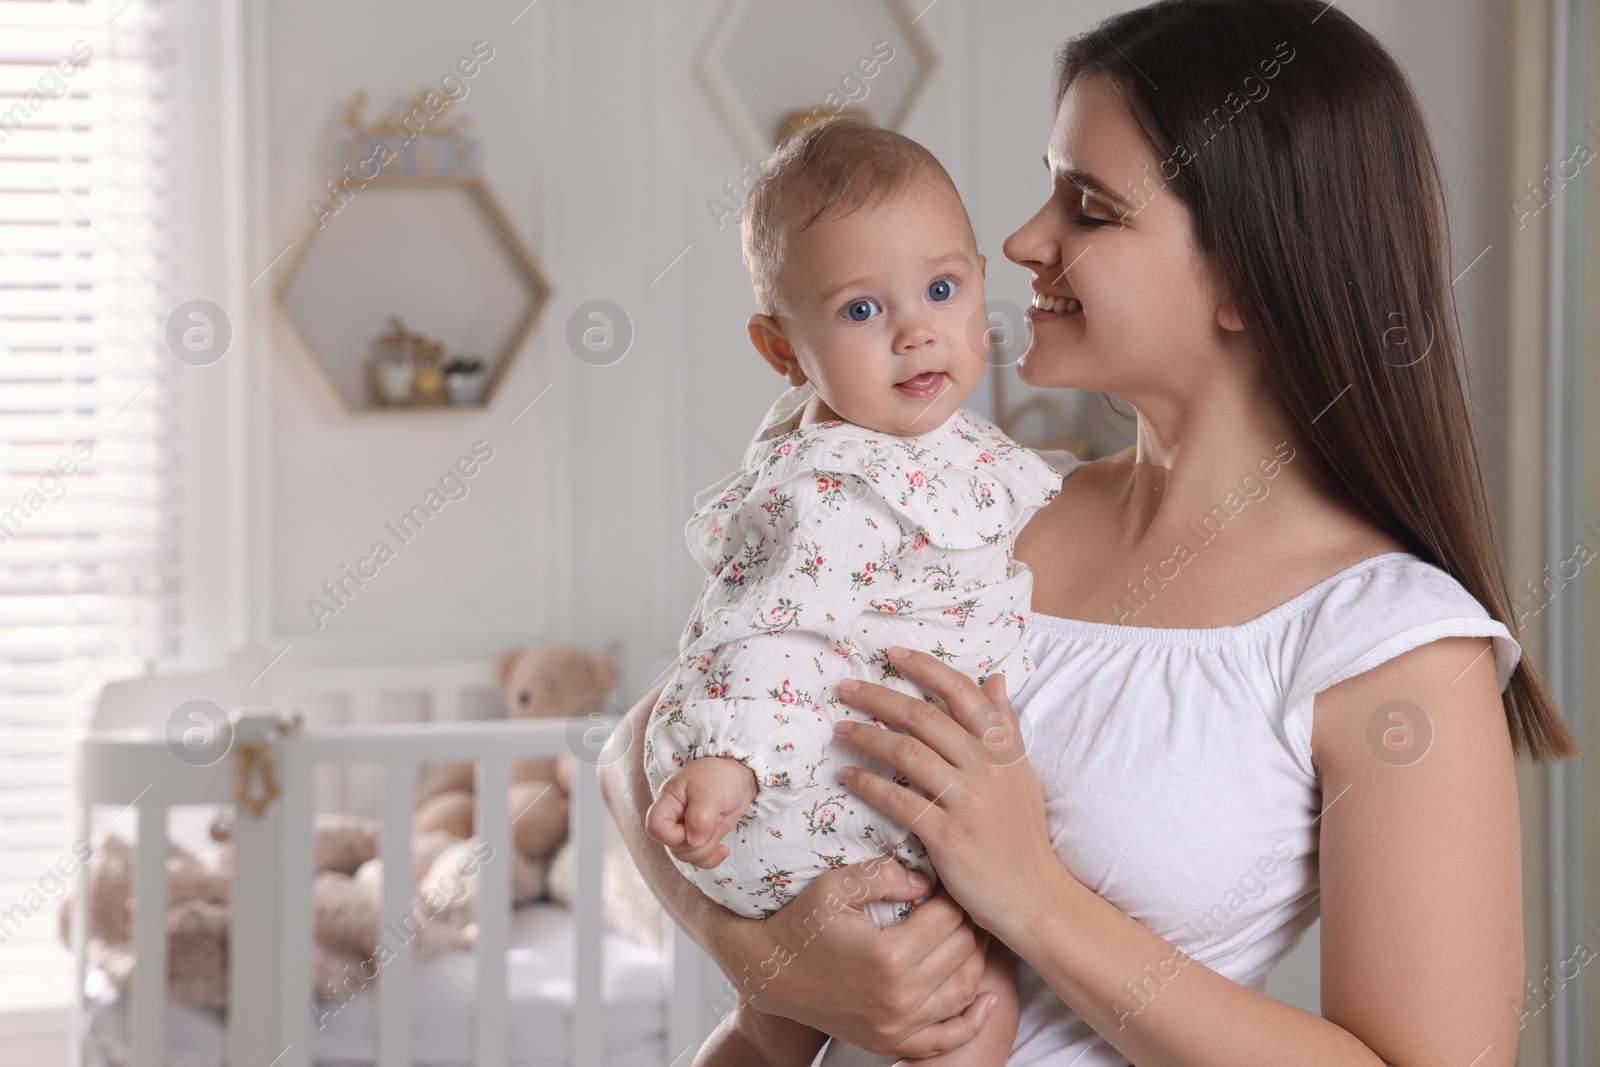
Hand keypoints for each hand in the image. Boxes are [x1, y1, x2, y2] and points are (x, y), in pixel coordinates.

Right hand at [645, 756, 757, 867]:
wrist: (738, 775)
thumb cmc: (720, 776)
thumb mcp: (710, 792)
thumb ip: (699, 817)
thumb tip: (694, 842)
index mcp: (668, 802)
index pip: (655, 828)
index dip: (673, 835)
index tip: (693, 825)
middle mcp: (674, 819)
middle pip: (674, 847)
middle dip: (699, 843)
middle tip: (716, 822)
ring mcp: (688, 830)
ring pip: (687, 856)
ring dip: (708, 849)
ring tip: (720, 826)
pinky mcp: (702, 838)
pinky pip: (700, 859)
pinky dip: (713, 858)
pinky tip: (724, 849)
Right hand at [728, 856, 1000, 1057]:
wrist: (772, 973)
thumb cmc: (802, 924)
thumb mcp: (834, 886)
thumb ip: (883, 874)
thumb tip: (926, 880)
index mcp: (889, 954)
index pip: (949, 917)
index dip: (953, 893)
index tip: (947, 881)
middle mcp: (900, 995)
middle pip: (962, 950)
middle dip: (967, 922)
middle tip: (960, 903)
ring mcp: (898, 1024)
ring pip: (965, 989)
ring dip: (977, 960)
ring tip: (971, 934)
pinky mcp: (893, 1042)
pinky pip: (947, 1038)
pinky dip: (973, 1020)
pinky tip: (988, 1000)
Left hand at [830, 645, 1067, 940]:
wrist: (1034, 895)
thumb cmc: (1022, 835)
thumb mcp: (1021, 775)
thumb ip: (1006, 726)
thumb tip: (995, 678)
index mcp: (1003, 749)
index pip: (963, 693)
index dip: (926, 668)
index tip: (893, 654)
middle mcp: (986, 768)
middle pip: (925, 717)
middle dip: (880, 697)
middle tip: (846, 687)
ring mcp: (967, 801)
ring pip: (907, 753)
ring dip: (868, 736)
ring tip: (840, 729)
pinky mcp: (948, 835)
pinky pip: (900, 800)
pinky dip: (870, 784)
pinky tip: (848, 777)